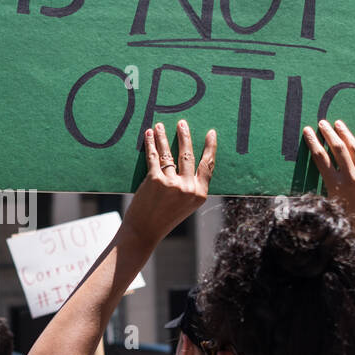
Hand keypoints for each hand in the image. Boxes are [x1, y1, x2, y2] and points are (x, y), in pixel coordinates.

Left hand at [122, 121, 215, 245]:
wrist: (144, 231)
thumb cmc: (163, 218)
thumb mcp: (185, 205)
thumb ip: (190, 187)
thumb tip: (188, 160)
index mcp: (199, 194)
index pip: (208, 165)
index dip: (210, 147)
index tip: (210, 133)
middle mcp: (188, 188)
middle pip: (188, 155)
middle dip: (185, 135)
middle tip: (182, 122)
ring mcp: (171, 183)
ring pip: (169, 153)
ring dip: (163, 136)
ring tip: (160, 125)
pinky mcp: (155, 180)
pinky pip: (154, 157)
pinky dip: (150, 144)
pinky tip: (148, 135)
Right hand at [304, 119, 354, 251]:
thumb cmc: (346, 224)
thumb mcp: (331, 205)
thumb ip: (328, 185)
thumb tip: (322, 166)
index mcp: (335, 186)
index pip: (321, 158)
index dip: (314, 142)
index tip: (308, 131)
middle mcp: (351, 179)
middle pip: (338, 149)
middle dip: (329, 133)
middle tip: (322, 122)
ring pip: (354, 149)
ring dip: (345, 134)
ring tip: (338, 124)